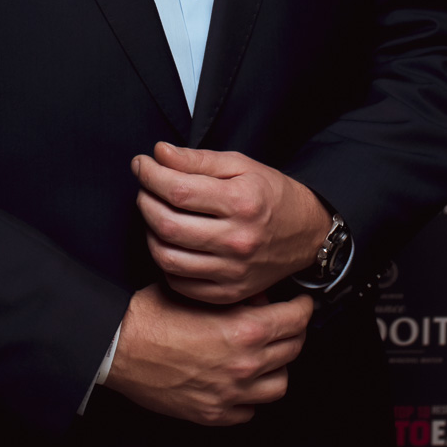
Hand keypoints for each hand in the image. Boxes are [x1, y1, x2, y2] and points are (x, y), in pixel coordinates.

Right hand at [104, 282, 313, 425]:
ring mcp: (231, 394)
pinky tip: (240, 382)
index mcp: (244, 331)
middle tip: (286, 324)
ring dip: (277, 368)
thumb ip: (234, 296)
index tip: (301, 304)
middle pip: (293, 350)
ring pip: (278, 385)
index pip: (295, 319)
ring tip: (266, 356)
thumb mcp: (198, 292)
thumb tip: (258, 298)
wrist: (118, 348)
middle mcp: (245, 365)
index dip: (302, 308)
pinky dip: (250, 397)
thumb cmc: (150, 317)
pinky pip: (249, 410)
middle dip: (293, 333)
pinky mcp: (214, 414)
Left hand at [133, 142, 332, 304]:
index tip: (141, 164)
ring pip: (168, 257)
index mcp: (241, 203)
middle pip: (168, 224)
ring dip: (150, 232)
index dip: (150, 175)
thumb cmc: (270, 194)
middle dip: (145, 201)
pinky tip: (169, 242)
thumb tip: (158, 153)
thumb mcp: (240, 165)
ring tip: (155, 214)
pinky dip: (165, 262)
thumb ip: (198, 159)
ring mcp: (233, 272)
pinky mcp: (229, 293)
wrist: (306, 233)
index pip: (178, 190)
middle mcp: (237, 240)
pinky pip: (180, 283)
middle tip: (145, 188)